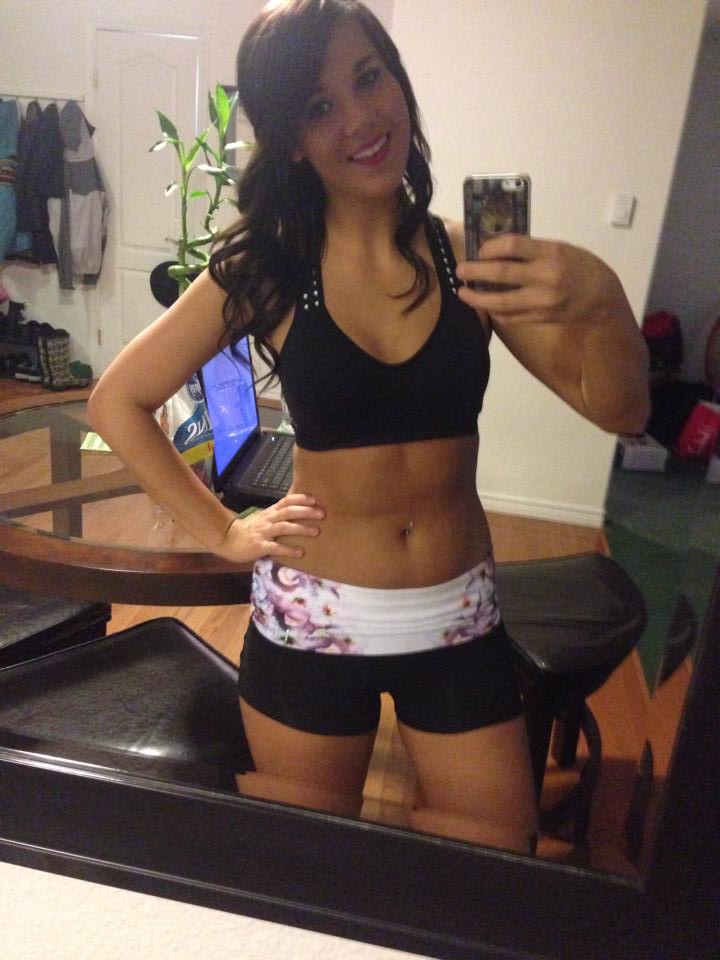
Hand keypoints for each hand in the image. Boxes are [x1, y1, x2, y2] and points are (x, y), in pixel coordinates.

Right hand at [215, 494, 324, 563]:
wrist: (228, 539)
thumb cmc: (249, 530)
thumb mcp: (264, 518)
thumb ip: (278, 516)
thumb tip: (299, 513)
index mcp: (270, 512)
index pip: (286, 501)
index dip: (301, 499)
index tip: (315, 500)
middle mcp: (268, 519)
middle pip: (288, 512)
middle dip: (306, 512)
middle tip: (322, 514)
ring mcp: (263, 532)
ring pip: (284, 527)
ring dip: (301, 529)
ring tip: (316, 531)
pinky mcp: (259, 546)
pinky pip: (276, 547)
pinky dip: (289, 549)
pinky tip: (300, 552)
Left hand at [456, 234, 625, 326]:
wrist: (601, 299)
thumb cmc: (580, 266)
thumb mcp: (559, 249)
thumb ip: (530, 250)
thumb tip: (496, 249)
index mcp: (550, 253)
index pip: (511, 246)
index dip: (490, 247)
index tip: (479, 250)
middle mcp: (545, 278)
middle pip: (500, 275)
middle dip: (475, 272)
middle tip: (460, 271)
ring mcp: (541, 301)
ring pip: (500, 303)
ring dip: (477, 299)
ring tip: (464, 294)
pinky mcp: (539, 318)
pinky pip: (510, 317)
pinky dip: (495, 311)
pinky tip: (486, 306)